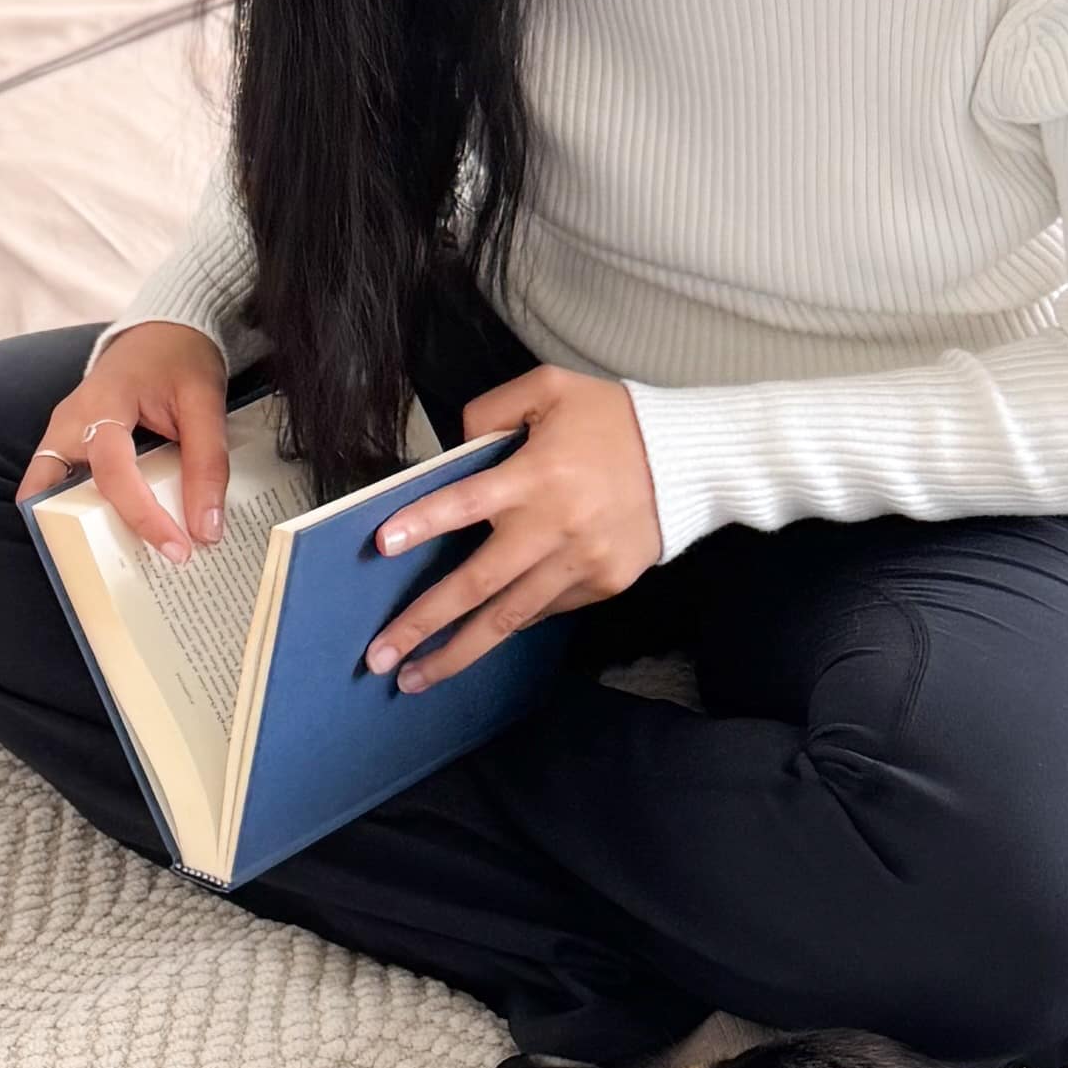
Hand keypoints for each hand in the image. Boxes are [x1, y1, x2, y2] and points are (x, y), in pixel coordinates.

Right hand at [20, 318, 232, 553]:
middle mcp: (69, 423)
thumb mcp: (205, 402)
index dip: (143, 515)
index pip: (114, 471)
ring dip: (75, 529)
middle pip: (53, 491)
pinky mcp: (69, 447)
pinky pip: (62, 489)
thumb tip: (206, 530)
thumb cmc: (181, 358)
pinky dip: (83, 516)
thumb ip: (208, 464)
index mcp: (102, 404)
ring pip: (47, 494)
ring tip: (117, 565)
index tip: (178, 550)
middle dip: (81, 535)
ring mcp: (62, 435)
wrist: (164, 329)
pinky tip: (117, 537)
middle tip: (124, 573)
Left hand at [364, 367, 661, 686]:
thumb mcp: (550, 389)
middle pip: (478, 583)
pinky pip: (543, 611)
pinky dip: (508, 625)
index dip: (423, 522)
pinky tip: (474, 642)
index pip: (467, 502)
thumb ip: (491, 412)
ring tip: (414, 679)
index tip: (381, 545)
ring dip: (458, 652)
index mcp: (536, 475)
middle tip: (377, 656)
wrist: (689, 460)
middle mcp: (554, 526)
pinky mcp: (600, 585)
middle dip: (424, 622)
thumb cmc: (612, 419)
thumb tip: (453, 453)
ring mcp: (579, 564)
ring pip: (508, 617)